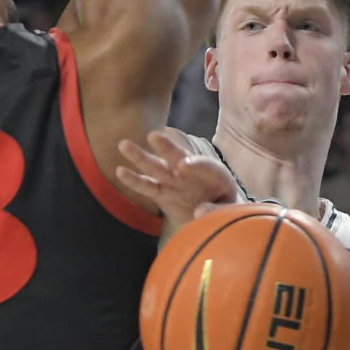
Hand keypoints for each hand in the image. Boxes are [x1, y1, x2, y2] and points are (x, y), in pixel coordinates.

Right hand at [116, 128, 238, 227]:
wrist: (213, 213)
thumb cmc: (224, 206)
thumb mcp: (229, 209)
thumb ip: (218, 210)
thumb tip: (200, 211)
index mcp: (214, 174)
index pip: (206, 166)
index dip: (196, 164)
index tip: (183, 165)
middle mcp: (190, 172)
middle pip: (176, 157)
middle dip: (166, 147)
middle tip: (153, 136)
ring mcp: (173, 181)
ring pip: (155, 167)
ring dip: (140, 157)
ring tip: (124, 145)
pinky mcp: (162, 194)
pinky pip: (147, 187)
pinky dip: (134, 180)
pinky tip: (120, 171)